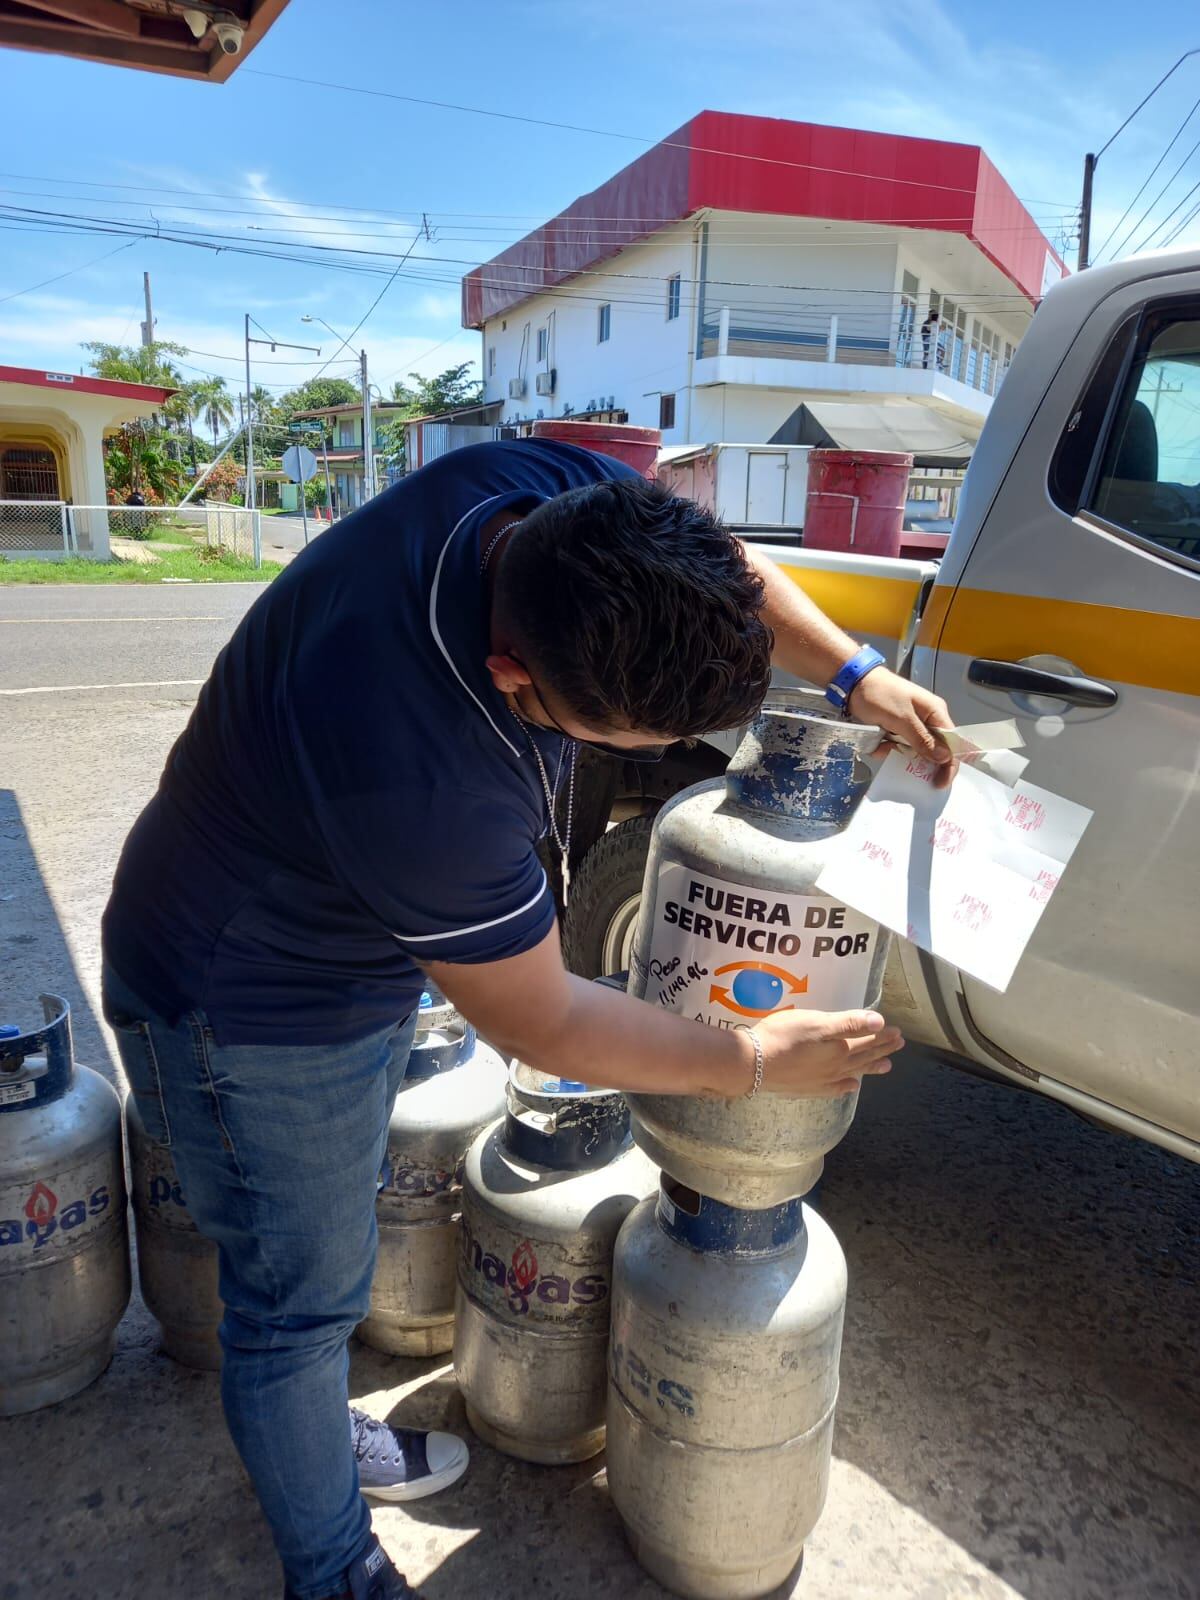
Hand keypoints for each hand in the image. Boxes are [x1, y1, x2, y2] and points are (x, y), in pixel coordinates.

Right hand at [751, 1007, 902, 1096]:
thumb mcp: (817, 1023)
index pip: (867, 1041)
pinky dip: (845, 1086)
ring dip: (870, 1067)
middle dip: (882, 1049)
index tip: (899, 1032)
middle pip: (863, 1057)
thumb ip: (848, 1024)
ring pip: (852, 1072)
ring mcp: (821, 1080)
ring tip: (886, 1066)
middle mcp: (835, 1068)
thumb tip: (881, 1022)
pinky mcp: (806, 1087)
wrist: (753, 1064)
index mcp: (839, 1050)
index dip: (883, 1036)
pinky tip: (850, 1086)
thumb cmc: (783, 1037)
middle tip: (898, 1046)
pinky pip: (833, 1088)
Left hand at [848, 668, 956, 787]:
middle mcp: (927, 720)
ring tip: (882, 744)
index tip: (938, 783)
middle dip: (916, 759)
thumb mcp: (901, 718)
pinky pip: (896, 747)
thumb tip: (944, 758)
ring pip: (912, 751)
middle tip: (901, 762)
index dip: (948, 765)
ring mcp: (910, 725)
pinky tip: (875, 743)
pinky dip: (885, 748)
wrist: (853, 681)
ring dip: (896, 752)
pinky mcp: (895, 729)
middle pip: (932, 750)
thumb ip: (922, 739)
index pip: (951, 744)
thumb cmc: (879, 694)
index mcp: (935, 713)